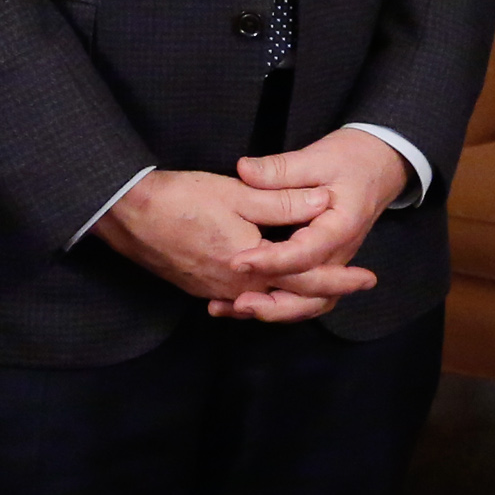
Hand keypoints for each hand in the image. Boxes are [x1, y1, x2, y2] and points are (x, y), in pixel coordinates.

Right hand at [95, 164, 366, 314]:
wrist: (127, 214)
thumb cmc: (181, 199)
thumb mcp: (238, 193)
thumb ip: (282, 202)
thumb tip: (322, 200)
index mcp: (251, 266)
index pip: (307, 279)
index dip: (340, 278)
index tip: (367, 277)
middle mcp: (235, 287)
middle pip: (289, 299)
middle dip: (324, 291)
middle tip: (354, 283)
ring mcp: (213, 290)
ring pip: (264, 301)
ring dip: (292, 295)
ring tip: (317, 284)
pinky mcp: (197, 286)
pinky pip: (238, 298)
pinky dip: (260, 296)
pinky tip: (266, 288)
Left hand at [216, 128, 413, 322]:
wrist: (378, 166)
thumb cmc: (350, 159)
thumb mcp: (317, 157)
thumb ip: (280, 169)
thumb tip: (244, 170)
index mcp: (342, 226)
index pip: (306, 253)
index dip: (271, 261)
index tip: (237, 262)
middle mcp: (341, 253)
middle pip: (313, 293)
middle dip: (274, 303)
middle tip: (237, 304)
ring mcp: (335, 263)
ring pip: (310, 302)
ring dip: (275, 311)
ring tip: (237, 309)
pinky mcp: (324, 266)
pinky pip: (306, 296)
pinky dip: (279, 305)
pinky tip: (245, 305)